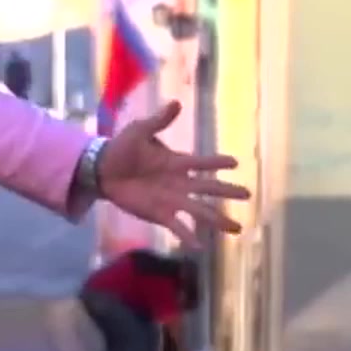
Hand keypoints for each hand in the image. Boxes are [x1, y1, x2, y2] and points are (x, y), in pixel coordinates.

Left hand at [98, 101, 249, 244]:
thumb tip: (176, 103)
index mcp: (176, 162)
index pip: (202, 162)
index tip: (235, 162)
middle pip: (208, 187)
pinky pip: (178, 226)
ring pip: (200, 210)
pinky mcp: (160, 214)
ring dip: (218, 219)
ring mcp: (172, 200)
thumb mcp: (139, 131)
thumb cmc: (122, 148)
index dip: (218, 161)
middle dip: (228, 191)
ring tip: (237, 228)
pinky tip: (200, 247)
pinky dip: (188, 236)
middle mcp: (179, 182)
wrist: (102, 169)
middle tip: (248, 194)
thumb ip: (158, 121)